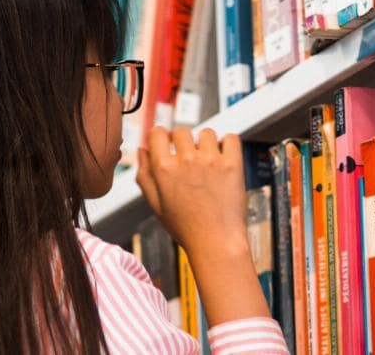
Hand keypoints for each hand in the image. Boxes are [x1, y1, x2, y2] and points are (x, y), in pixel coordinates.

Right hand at [135, 127, 248, 256]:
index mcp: (164, 169)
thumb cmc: (186, 228)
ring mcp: (210, 161)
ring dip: (206, 143)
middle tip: (189, 158)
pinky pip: (231, 138)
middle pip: (182, 131)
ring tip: (208, 161)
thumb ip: (145, 175)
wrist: (216, 243)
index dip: (161, 137)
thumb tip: (142, 150)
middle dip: (183, 141)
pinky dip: (228, 144)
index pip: (157, 133)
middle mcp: (186, 160)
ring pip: (206, 133)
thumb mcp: (155, 205)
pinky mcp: (232, 164)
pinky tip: (224, 157)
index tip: (167, 144)